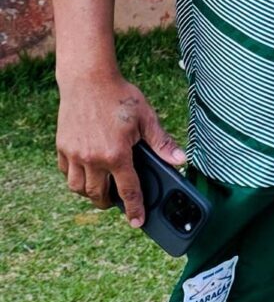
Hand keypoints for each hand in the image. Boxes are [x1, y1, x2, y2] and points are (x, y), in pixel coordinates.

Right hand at [55, 71, 185, 224]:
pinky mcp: (63, 146)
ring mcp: (75, 154)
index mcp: (117, 154)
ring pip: (78, 188)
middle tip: (117, 201)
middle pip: (98, 196)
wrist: (88, 78)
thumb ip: (162, 142)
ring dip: (90, 193)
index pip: (128, 191)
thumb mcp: (147, 117)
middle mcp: (93, 158)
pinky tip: (86, 172)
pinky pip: (66, 172)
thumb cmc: (119, 96)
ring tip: (100, 188)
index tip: (137, 223)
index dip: (134, 210)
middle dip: (109, 203)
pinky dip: (75, 177)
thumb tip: (181, 160)